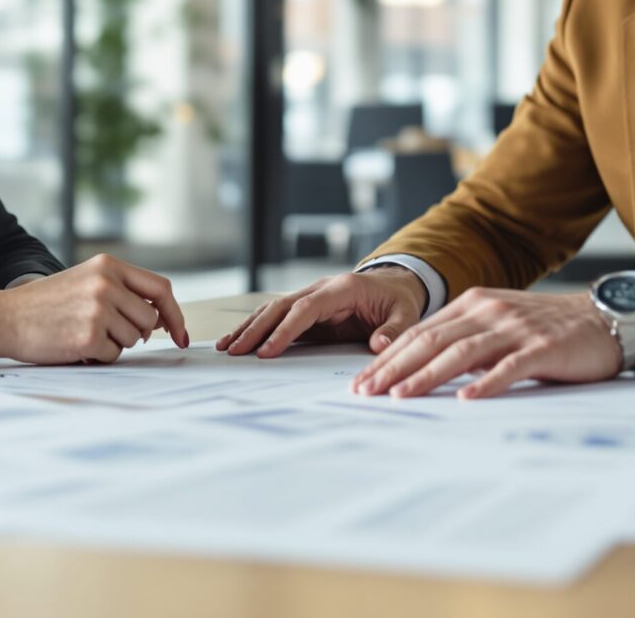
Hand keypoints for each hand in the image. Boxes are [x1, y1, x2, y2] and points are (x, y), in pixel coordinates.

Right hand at [0, 254, 188, 363]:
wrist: (3, 317)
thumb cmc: (45, 304)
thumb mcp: (85, 281)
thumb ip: (122, 291)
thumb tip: (161, 320)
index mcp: (108, 266)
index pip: (161, 288)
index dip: (176, 314)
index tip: (182, 334)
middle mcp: (107, 283)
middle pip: (150, 320)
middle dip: (138, 333)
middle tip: (108, 332)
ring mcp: (99, 309)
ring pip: (134, 340)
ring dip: (115, 344)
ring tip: (83, 332)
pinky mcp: (89, 335)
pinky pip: (113, 355)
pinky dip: (98, 355)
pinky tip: (74, 343)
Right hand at [217, 267, 427, 356]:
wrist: (395, 283)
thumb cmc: (398, 299)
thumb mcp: (406, 313)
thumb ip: (394, 329)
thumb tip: (379, 346)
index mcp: (342, 288)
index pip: (306, 308)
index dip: (286, 330)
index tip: (267, 352)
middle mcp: (320, 288)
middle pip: (281, 306)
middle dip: (256, 329)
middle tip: (236, 351)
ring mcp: (310, 296)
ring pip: (273, 309)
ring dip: (249, 327)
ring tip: (227, 348)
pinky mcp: (306, 309)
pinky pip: (277, 317)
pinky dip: (256, 327)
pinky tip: (237, 340)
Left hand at [350, 288, 620, 399]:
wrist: (606, 319)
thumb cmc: (548, 329)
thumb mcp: (500, 324)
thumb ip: (466, 338)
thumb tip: (420, 366)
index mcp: (474, 304)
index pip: (421, 332)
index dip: (388, 357)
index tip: (362, 380)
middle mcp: (490, 311)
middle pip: (432, 341)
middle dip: (394, 367)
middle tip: (365, 392)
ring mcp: (516, 329)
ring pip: (462, 352)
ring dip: (427, 375)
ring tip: (400, 396)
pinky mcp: (544, 349)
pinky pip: (509, 367)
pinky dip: (485, 383)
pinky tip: (466, 400)